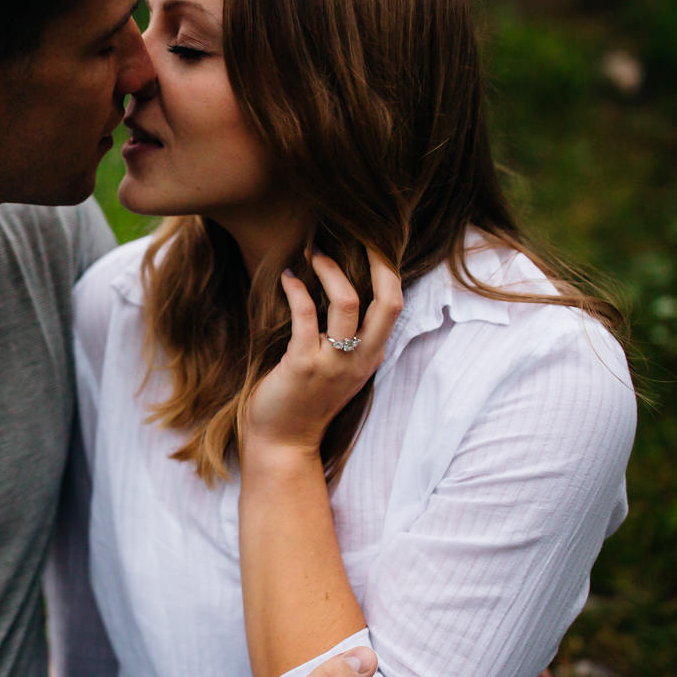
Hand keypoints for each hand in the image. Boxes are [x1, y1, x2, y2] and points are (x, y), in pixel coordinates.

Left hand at [242, 248, 403, 457]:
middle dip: (376, 259)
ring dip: (329, 269)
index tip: (372, 242)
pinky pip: (305, 314)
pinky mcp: (303, 364)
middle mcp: (360, 359)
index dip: (388, 268)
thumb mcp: (337, 369)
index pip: (395, 303)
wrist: (282, 444)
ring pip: (347, 301)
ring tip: (312, 251)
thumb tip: (338, 290)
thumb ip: (345, 337)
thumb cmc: (303, 402)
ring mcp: (333, 362)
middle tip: (355, 231)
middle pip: (388, 299)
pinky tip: (287, 277)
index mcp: (371, 356)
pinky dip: (296, 289)